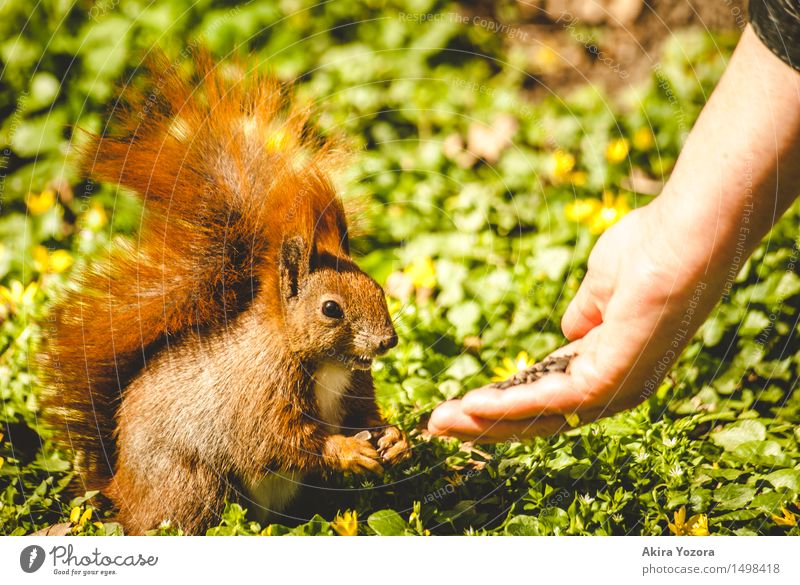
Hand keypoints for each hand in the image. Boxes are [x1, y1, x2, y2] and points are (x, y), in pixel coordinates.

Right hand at [428, 198, 725, 440]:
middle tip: (439, 425)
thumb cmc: (650, 249)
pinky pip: (553, 400)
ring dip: (488, 421)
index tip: (462, 405)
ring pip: (541, 417)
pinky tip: (472, 404)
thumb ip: (585, 314)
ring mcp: (617, 385)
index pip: (549, 397)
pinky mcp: (612, 378)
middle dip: (486, 424)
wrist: (686, 231)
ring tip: (443, 421)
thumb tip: (569, 331)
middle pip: (540, 417)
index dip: (505, 404)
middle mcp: (616, 386)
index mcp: (610, 364)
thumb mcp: (602, 288)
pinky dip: (509, 404)